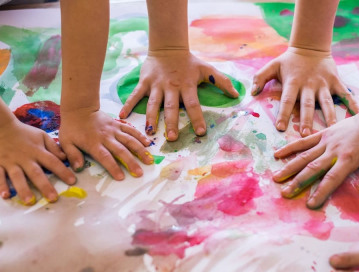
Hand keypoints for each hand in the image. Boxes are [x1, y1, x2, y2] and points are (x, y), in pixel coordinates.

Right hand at [0, 120, 75, 204]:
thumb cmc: (23, 133)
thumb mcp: (41, 135)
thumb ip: (53, 147)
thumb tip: (65, 158)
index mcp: (37, 151)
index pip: (53, 162)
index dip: (63, 171)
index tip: (72, 182)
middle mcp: (25, 159)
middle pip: (36, 173)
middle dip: (45, 186)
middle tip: (53, 198)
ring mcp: (10, 162)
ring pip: (18, 177)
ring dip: (24, 189)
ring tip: (30, 201)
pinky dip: (1, 186)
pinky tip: (6, 196)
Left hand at [59, 108, 153, 179]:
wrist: (79, 109)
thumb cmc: (72, 128)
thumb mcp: (66, 142)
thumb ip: (72, 155)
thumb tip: (78, 169)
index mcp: (94, 143)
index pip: (105, 157)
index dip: (113, 167)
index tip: (121, 177)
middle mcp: (106, 137)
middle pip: (121, 150)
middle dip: (131, 162)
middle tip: (140, 173)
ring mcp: (114, 130)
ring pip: (129, 140)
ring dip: (140, 151)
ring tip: (149, 160)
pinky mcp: (118, 124)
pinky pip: (130, 130)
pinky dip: (140, 136)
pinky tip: (148, 144)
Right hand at [119, 50, 238, 140]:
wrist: (168, 47)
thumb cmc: (189, 62)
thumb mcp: (207, 69)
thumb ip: (222, 81)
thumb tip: (236, 94)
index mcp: (187, 85)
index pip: (193, 104)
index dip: (197, 118)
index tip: (200, 132)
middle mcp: (171, 87)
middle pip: (172, 107)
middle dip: (172, 123)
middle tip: (172, 138)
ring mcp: (156, 85)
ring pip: (153, 104)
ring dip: (152, 118)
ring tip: (150, 133)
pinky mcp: (144, 82)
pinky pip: (135, 95)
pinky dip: (128, 105)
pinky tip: (122, 116)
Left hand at [252, 47, 358, 135]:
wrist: (311, 47)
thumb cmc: (289, 61)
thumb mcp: (273, 65)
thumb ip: (260, 77)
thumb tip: (252, 91)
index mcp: (293, 83)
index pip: (286, 100)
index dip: (283, 113)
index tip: (280, 128)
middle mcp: (309, 85)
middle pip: (307, 105)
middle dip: (307, 120)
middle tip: (305, 135)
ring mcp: (324, 84)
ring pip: (326, 102)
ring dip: (328, 116)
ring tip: (330, 131)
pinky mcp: (335, 82)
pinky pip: (345, 94)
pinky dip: (352, 104)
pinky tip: (358, 115)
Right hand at [273, 111, 358, 208]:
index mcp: (348, 159)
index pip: (331, 179)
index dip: (320, 192)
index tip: (310, 204)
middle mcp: (333, 151)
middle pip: (312, 168)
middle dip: (298, 182)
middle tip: (285, 193)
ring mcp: (325, 142)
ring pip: (304, 156)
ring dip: (289, 167)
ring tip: (276, 178)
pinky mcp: (322, 134)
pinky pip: (304, 142)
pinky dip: (290, 148)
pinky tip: (277, 155)